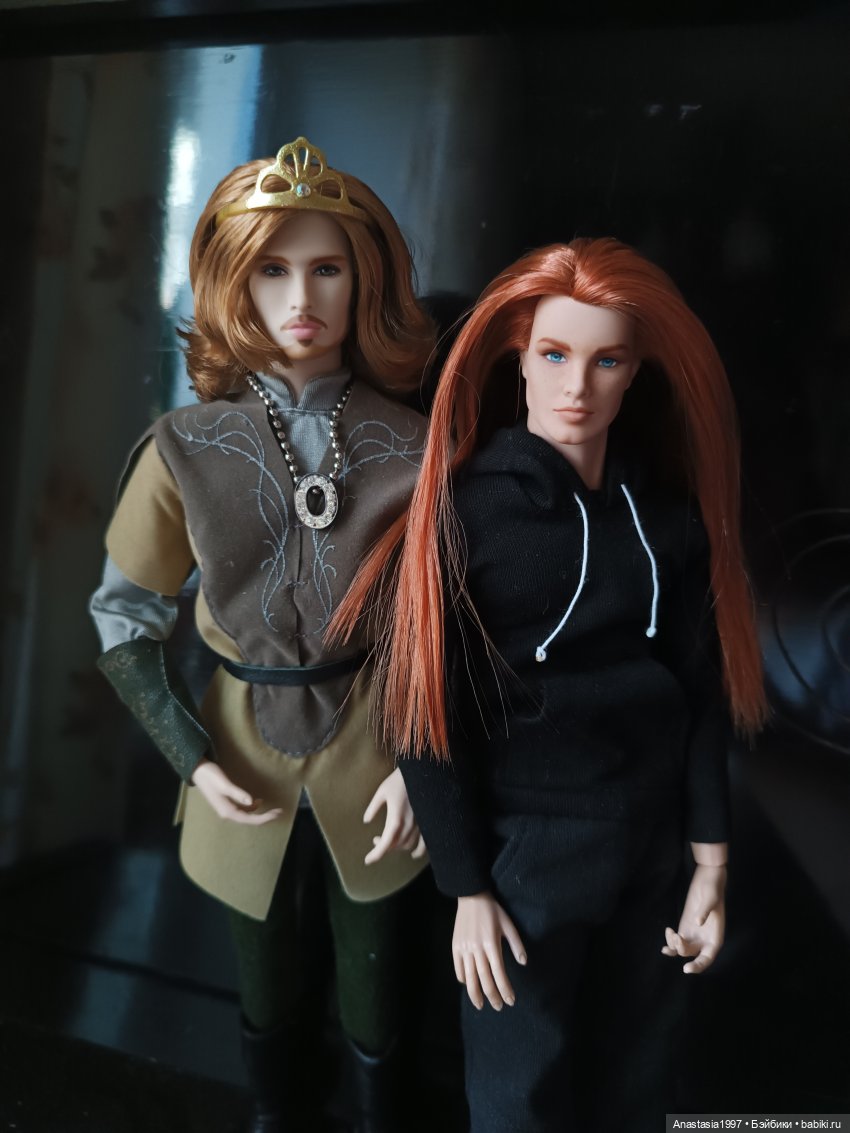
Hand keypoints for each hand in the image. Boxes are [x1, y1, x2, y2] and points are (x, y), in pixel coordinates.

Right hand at [190, 758, 282, 824]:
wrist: (198, 771)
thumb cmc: (211, 776)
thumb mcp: (225, 784)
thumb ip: (238, 793)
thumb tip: (252, 802)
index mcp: (227, 811)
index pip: (249, 819)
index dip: (264, 818)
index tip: (276, 814)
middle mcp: (227, 813)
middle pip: (249, 819)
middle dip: (264, 817)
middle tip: (279, 812)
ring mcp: (226, 809)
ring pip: (246, 815)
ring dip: (259, 813)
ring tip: (273, 809)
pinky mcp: (226, 803)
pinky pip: (242, 810)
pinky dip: (252, 808)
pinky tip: (258, 802)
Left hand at [363, 767, 426, 863]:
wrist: (421, 771)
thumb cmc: (399, 780)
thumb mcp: (381, 792)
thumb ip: (373, 808)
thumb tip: (366, 821)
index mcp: (395, 819)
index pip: (384, 844)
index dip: (376, 855)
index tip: (367, 861)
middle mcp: (408, 825)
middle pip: (395, 846)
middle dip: (383, 847)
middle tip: (374, 840)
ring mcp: (420, 825)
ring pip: (407, 845)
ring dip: (396, 846)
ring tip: (388, 840)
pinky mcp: (427, 822)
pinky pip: (425, 842)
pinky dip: (419, 850)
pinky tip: (414, 854)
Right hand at [453, 891, 526, 1010]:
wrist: (471, 897)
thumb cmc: (493, 911)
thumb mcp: (509, 924)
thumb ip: (516, 945)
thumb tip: (523, 963)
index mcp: (491, 943)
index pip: (499, 973)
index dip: (505, 989)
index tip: (511, 1001)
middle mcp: (476, 949)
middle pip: (484, 980)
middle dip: (493, 996)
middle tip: (498, 1007)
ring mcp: (464, 948)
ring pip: (469, 978)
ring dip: (476, 994)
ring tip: (481, 1005)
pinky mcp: (455, 947)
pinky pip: (459, 968)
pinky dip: (464, 980)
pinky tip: (469, 986)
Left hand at [662, 863, 726, 973]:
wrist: (707, 879)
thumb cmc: (713, 889)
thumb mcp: (710, 899)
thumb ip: (704, 911)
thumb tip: (698, 923)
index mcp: (715, 938)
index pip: (708, 958)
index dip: (698, 965)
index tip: (686, 968)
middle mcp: (704, 940)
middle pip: (693, 956)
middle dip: (683, 951)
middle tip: (676, 937)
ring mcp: (694, 934)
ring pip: (683, 950)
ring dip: (674, 946)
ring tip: (670, 932)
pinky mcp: (685, 927)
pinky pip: (677, 941)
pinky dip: (671, 942)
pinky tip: (666, 938)